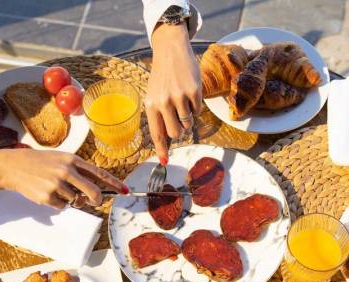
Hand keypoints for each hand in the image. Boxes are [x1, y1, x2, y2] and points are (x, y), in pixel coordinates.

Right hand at [0, 149, 125, 208]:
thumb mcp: (60, 159)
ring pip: (76, 200)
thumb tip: (94, 190)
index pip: (98, 173)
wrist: (14, 166)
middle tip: (95, 201)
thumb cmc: (39, 163)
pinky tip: (47, 193)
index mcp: (72, 160)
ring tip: (56, 188)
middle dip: (97, 199)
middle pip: (93, 192)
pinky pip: (62, 206)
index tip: (125, 190)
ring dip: (70, 199)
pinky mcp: (48, 197)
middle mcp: (66, 171)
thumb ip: (77, 171)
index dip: (113, 183)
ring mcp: (57, 184)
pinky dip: (58, 203)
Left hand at [145, 22, 201, 159]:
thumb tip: (167, 140)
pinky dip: (195, 106)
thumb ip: (159, 115)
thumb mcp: (154, 95)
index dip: (161, 149)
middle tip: (179, 120)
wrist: (171, 51)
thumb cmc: (162, 77)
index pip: (157, 133)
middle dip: (179, 131)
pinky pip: (197, 111)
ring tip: (183, 102)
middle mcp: (163, 102)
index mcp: (151, 105)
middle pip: (175, 133)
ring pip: (188, 124)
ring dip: (187, 118)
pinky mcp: (194, 92)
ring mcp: (179, 97)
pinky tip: (189, 92)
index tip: (164, 162)